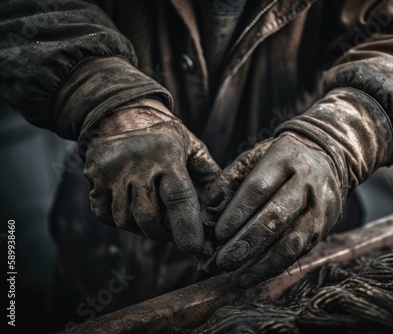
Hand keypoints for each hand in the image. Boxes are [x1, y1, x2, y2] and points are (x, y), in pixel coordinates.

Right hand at [83, 99, 220, 254]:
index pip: (178, 198)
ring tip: (152, 214)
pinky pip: (105, 215)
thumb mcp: (193, 148)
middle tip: (173, 231)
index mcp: (167, 156)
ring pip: (125, 220)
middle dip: (163, 232)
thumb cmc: (165, 136)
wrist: (121, 113)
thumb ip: (209, 176)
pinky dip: (119, 220)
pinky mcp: (93, 177)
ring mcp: (111, 172)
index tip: (194, 248)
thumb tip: (224, 208)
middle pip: (148, 218)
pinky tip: (131, 207)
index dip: (186, 226)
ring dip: (141, 227)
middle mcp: (137, 164)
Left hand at [203, 132, 345, 286]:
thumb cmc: (280, 160)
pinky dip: (276, 266)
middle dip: (248, 242)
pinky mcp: (325, 226)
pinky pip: (300, 251)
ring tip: (238, 278)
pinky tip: (255, 274)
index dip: (238, 212)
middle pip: (276, 216)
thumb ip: (230, 179)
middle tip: (224, 261)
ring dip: (263, 264)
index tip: (218, 234)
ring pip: (292, 241)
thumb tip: (209, 212)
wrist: (327, 157)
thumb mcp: (255, 156)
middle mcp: (306, 182)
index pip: (258, 187)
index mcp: (284, 158)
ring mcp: (320, 206)